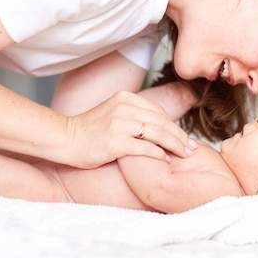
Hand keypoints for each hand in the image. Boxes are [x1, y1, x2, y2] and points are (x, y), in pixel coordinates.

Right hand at [65, 91, 197, 167]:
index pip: (158, 111)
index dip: (174, 125)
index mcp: (125, 97)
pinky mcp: (115, 141)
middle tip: (192, 148)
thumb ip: (134, 115)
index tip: (184, 137)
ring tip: (186, 154)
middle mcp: (124, 107)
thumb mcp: (114, 113)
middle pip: (162, 122)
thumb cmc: (90, 131)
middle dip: (180, 136)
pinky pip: (145, 148)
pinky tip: (166, 160)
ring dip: (175, 145)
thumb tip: (161, 127)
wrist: (65, 139)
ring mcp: (120, 124)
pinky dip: (158, 154)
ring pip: (158, 133)